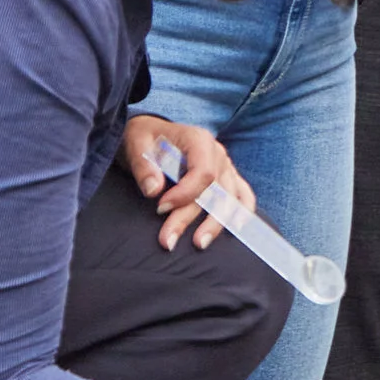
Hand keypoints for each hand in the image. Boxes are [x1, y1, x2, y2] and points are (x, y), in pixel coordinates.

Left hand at [125, 114, 239, 241]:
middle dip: (190, 218)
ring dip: (216, 224)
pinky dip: (243, 212)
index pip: (203, 172)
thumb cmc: (145, 138)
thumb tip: (153, 190)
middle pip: (213, 191)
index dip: (184, 194)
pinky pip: (243, 196)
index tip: (160, 208)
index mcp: (199, 140)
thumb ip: (144, 166)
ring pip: (229, 200)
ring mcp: (226, 167)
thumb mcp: (136, 143)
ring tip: (198, 244)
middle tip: (167, 241)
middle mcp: (218, 154)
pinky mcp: (228, 179)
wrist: (153, 135)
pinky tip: (235, 229)